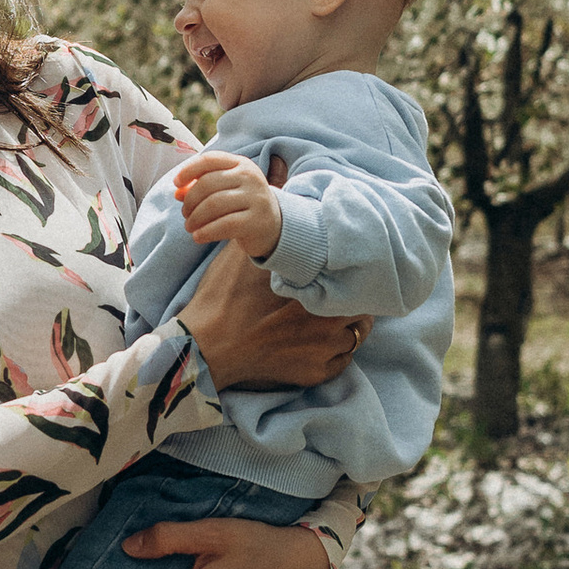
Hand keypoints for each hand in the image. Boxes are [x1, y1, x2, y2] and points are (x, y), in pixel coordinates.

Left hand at [174, 148, 283, 259]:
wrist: (275, 227)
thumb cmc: (242, 206)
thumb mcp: (224, 191)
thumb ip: (201, 188)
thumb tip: (177, 193)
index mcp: (241, 164)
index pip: (210, 160)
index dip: (189, 170)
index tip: (176, 184)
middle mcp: (251, 177)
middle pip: (208, 183)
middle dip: (190, 200)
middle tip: (185, 214)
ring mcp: (256, 198)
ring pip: (214, 204)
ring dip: (195, 217)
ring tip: (190, 226)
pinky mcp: (257, 221)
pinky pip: (224, 225)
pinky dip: (206, 231)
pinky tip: (198, 236)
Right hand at [180, 243, 366, 393]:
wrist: (206, 347)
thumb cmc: (224, 299)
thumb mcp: (243, 257)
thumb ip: (269, 231)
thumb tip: (278, 194)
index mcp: (315, 290)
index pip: (355, 281)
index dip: (349, 278)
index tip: (339, 277)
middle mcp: (328, 321)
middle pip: (361, 309)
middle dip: (351, 303)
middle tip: (334, 298)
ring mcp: (323, 351)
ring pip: (355, 336)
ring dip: (346, 327)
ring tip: (327, 321)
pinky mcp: (315, 374)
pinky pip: (342, 362)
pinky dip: (334, 353)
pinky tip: (316, 343)